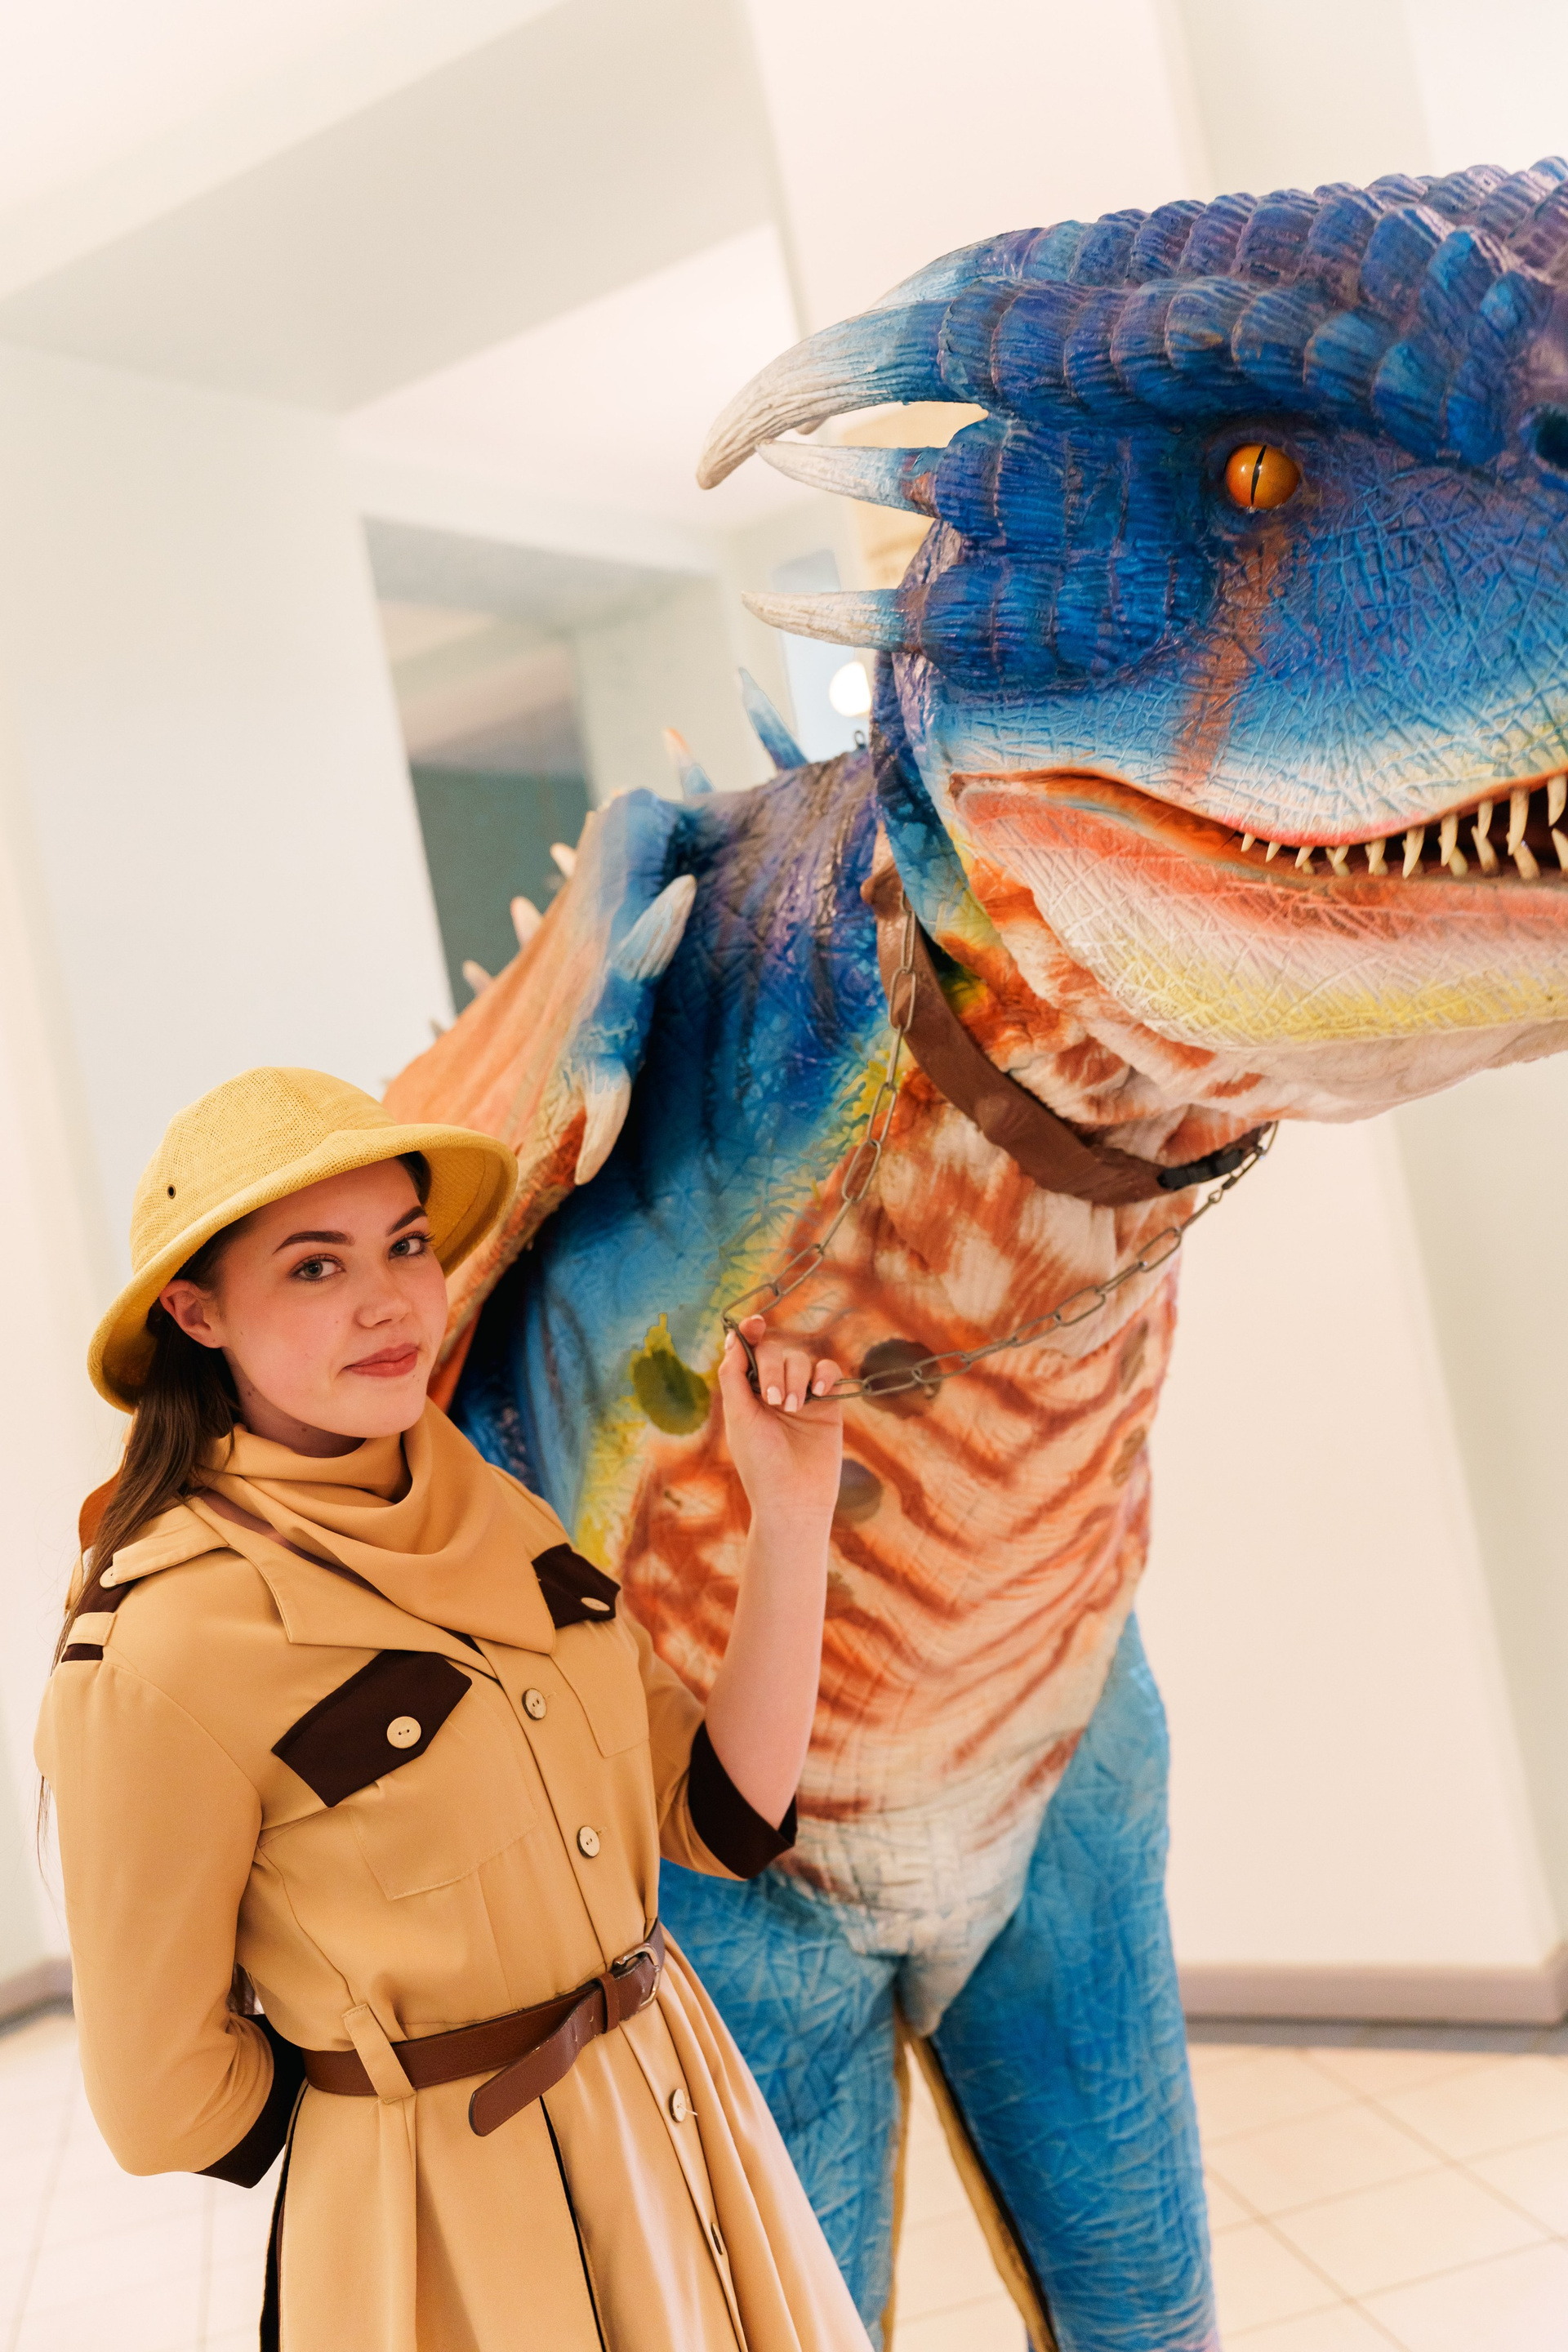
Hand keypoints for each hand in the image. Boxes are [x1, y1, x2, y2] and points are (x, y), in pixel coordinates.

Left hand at [717, 1315, 842, 1530]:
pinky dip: (824, 1375)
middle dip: (773, 1369)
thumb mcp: (739, 1417)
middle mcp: (773, 1389)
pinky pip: (829, 1372)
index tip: (756, 1324)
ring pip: (801, 1359)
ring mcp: (801, 1395)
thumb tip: (733, 1338)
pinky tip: (818, 1395)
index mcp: (747, 1392)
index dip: (751, 1333)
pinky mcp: (827, 1405)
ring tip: (792, 1408)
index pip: (749, 1351)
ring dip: (795, 1378)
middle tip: (773, 1400)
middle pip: (775, 1351)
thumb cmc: (760, 1463)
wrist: (794, 1498)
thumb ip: (734, 1376)